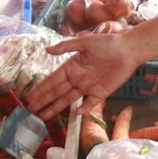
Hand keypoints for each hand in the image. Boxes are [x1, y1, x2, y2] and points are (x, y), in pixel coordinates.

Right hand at [27, 31, 143, 121]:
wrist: (128, 50)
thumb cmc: (107, 43)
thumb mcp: (85, 42)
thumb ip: (66, 47)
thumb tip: (46, 50)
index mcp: (72, 66)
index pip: (52, 80)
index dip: (41, 88)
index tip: (29, 96)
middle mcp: (77, 78)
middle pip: (57, 92)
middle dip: (44, 100)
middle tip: (31, 110)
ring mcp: (88, 87)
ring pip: (68, 100)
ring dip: (56, 107)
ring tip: (43, 115)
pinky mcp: (101, 93)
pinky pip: (89, 103)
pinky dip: (82, 109)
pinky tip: (74, 114)